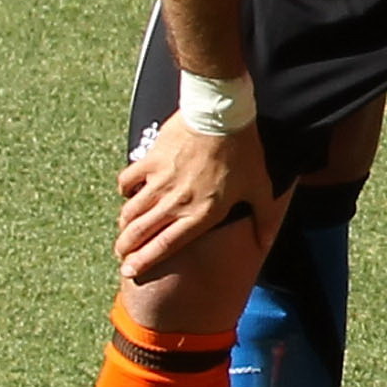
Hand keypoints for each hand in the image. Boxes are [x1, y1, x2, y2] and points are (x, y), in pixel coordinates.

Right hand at [117, 112, 268, 276]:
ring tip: (122, 232)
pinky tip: (128, 194)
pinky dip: (124, 191)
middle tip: (120, 254)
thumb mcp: (260, 187)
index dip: (143, 261)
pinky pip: (127, 181)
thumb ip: (265, 220)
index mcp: (202, 213)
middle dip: (125, 248)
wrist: (221, 114)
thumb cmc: (244, 151)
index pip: (165, 246)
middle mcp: (176, 202)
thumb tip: (265, 244)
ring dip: (123, 225)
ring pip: (130, 212)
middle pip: (140, 233)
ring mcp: (160, 182)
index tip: (129, 272)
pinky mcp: (150, 161)